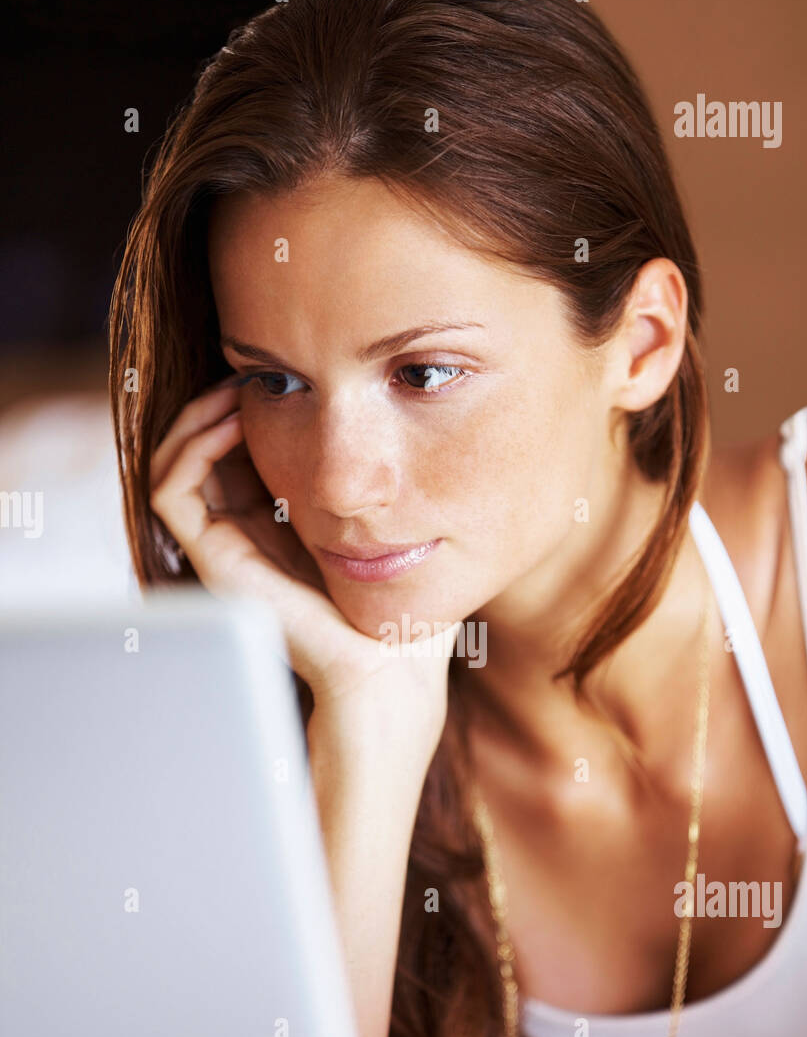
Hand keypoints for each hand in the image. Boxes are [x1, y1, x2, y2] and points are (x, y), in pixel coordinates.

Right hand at [148, 379, 459, 744]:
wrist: (388, 667)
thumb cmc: (405, 609)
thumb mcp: (398, 530)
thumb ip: (388, 491)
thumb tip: (403, 423)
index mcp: (282, 531)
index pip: (242, 455)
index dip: (251, 408)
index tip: (287, 375)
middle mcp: (246, 538)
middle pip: (205, 453)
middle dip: (221, 401)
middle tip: (256, 369)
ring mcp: (225, 550)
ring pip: (175, 463)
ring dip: (198, 413)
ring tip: (239, 384)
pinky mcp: (213, 561)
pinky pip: (172, 489)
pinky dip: (189, 444)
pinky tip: (234, 417)